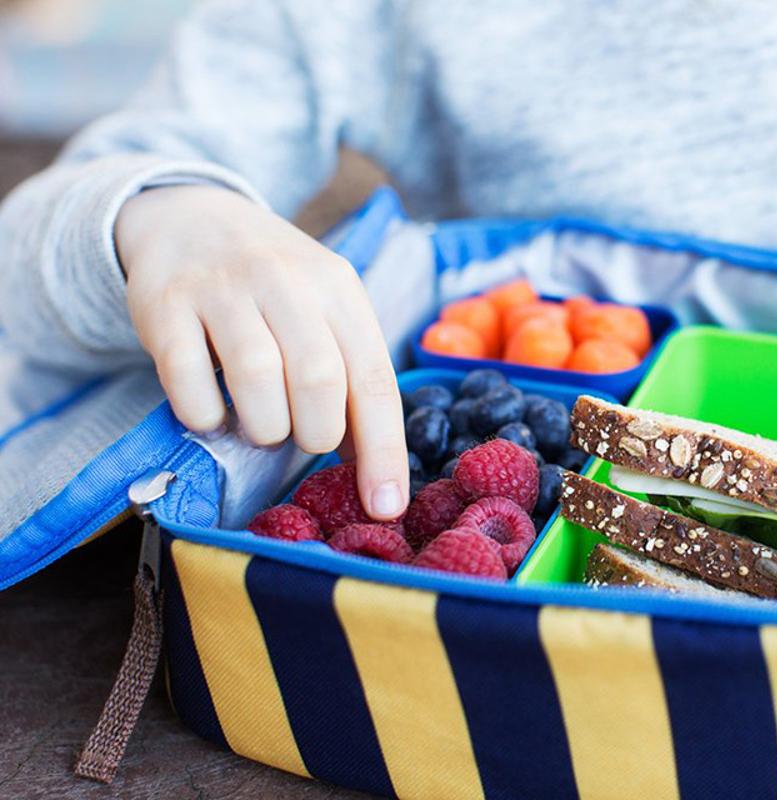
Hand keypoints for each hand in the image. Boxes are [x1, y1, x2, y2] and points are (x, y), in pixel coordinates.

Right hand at [116, 185, 407, 518]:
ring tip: (261, 425)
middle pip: (319, 379)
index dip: (383, 451)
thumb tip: (375, 471)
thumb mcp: (325, 313)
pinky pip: (186, 376)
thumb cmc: (276, 288)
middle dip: (315, 433)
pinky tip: (211, 413)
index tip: (385, 507)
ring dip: (264, 426)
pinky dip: (203, 413)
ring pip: (256, 376)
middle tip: (302, 436)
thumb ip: (350, 378)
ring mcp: (223, 288)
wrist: (192, 219)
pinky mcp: (165, 302)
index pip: (374, 379)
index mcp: (340, 290)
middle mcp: (287, 281)